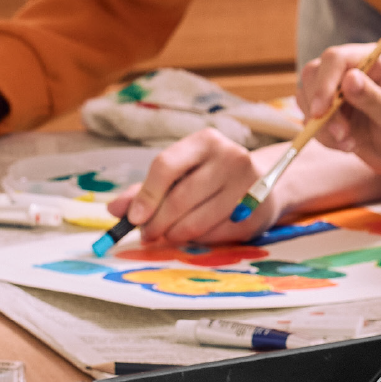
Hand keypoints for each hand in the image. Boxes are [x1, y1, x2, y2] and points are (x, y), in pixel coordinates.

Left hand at [107, 128, 276, 246]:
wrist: (266, 184)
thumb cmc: (212, 177)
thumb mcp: (181, 173)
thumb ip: (145, 190)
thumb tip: (114, 210)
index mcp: (205, 141)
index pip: (166, 166)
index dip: (146, 195)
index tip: (134, 218)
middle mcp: (230, 158)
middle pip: (180, 198)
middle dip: (157, 222)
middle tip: (146, 234)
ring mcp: (247, 185)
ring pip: (197, 222)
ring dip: (175, 234)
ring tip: (168, 234)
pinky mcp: (256, 212)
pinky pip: (214, 235)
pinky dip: (198, 240)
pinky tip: (195, 234)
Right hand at [299, 44, 380, 176]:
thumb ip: (374, 98)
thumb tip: (349, 78)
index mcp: (373, 61)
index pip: (335, 59)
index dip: (324, 82)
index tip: (321, 111)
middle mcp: (352, 70)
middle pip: (313, 73)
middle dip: (319, 106)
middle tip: (340, 134)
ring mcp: (339, 91)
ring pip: (306, 98)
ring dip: (321, 126)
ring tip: (349, 143)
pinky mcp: (331, 112)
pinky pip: (311, 120)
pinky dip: (323, 137)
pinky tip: (348, 146)